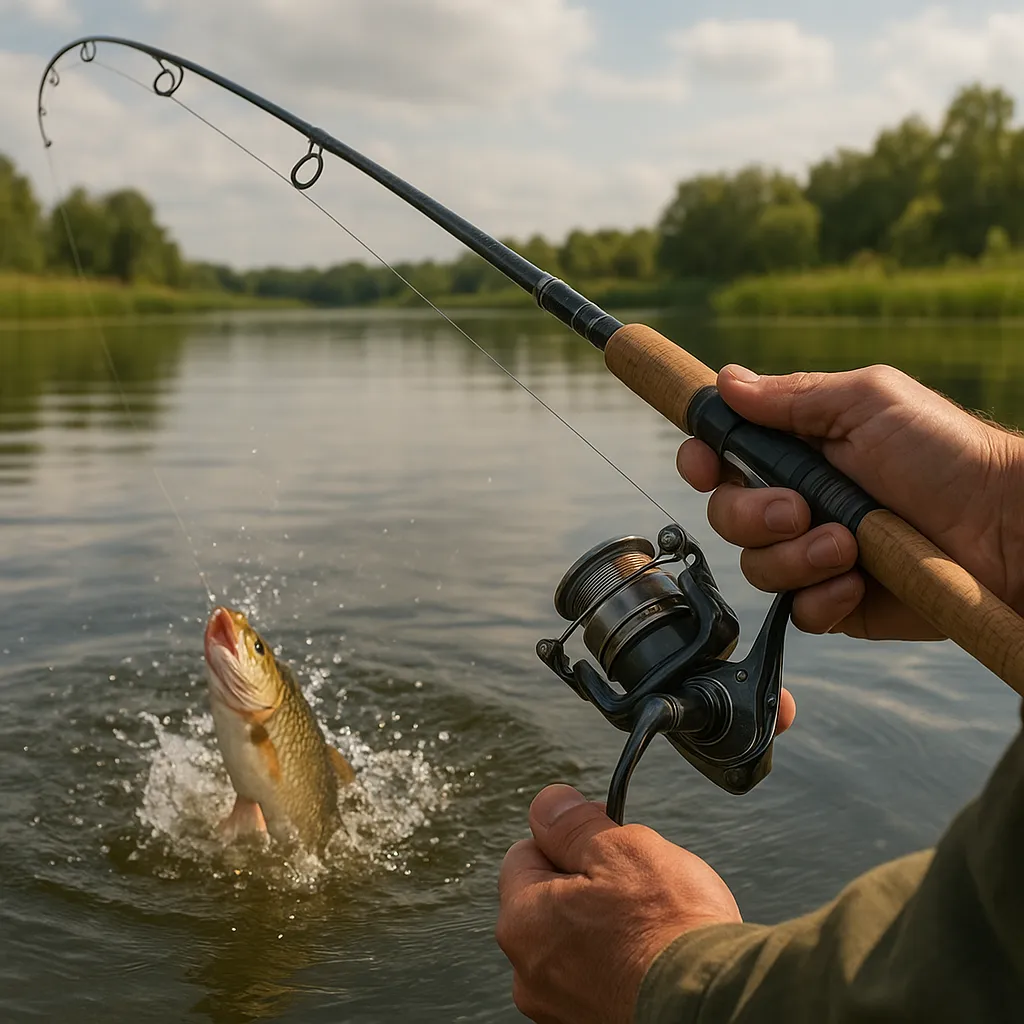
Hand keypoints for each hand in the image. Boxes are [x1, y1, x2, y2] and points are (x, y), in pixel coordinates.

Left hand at [496, 785, 739, 1023]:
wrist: (716, 1003)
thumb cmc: (670, 930)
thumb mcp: (620, 849)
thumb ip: (573, 824)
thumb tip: (548, 804)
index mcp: (523, 922)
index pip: (526, 853)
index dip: (569, 837)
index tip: (606, 836)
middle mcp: (529, 973)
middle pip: (550, 900)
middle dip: (587, 883)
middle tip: (635, 880)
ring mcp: (559, 1007)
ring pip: (575, 940)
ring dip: (604, 925)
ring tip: (651, 923)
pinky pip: (598, 976)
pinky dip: (620, 963)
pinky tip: (653, 957)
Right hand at [678, 364, 1023, 638]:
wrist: (1006, 526)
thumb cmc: (947, 453)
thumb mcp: (867, 404)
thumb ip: (792, 397)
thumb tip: (726, 381)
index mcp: (798, 451)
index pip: (722, 456)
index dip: (701, 461)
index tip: (705, 465)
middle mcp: (798, 502)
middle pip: (726, 515)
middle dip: (753, 515)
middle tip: (802, 509)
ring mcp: (813, 555)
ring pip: (755, 566)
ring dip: (795, 557)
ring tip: (849, 545)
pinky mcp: (836, 602)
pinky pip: (796, 612)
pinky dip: (820, 598)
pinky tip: (857, 582)